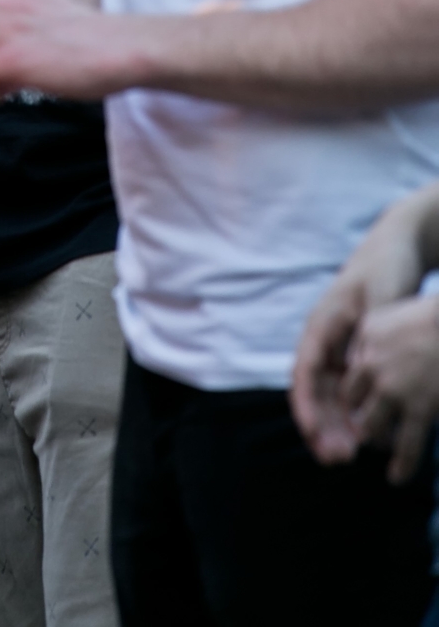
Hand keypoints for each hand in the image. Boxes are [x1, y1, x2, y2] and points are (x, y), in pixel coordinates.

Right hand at [291, 192, 429, 461]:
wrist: (400, 245)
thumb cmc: (387, 266)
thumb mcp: (380, 296)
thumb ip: (368, 333)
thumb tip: (356, 372)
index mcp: (322, 322)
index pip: (305, 371)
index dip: (307, 406)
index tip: (315, 435)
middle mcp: (326, 339)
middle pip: (315, 391)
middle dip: (322, 426)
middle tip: (338, 459)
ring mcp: (340, 347)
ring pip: (331, 396)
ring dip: (337, 426)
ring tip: (349, 458)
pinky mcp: (357, 354)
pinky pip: (351, 391)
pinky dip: (356, 414)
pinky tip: (371, 438)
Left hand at [343, 294, 438, 483]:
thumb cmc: (425, 318)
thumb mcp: (385, 319)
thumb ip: (366, 341)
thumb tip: (354, 362)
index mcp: (364, 345)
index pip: (348, 379)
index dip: (352, 398)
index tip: (357, 408)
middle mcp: (373, 369)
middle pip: (354, 406)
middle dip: (358, 419)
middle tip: (365, 430)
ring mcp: (395, 392)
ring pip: (372, 428)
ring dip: (375, 440)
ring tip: (379, 449)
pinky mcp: (420, 410)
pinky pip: (407, 445)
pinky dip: (401, 465)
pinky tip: (396, 476)